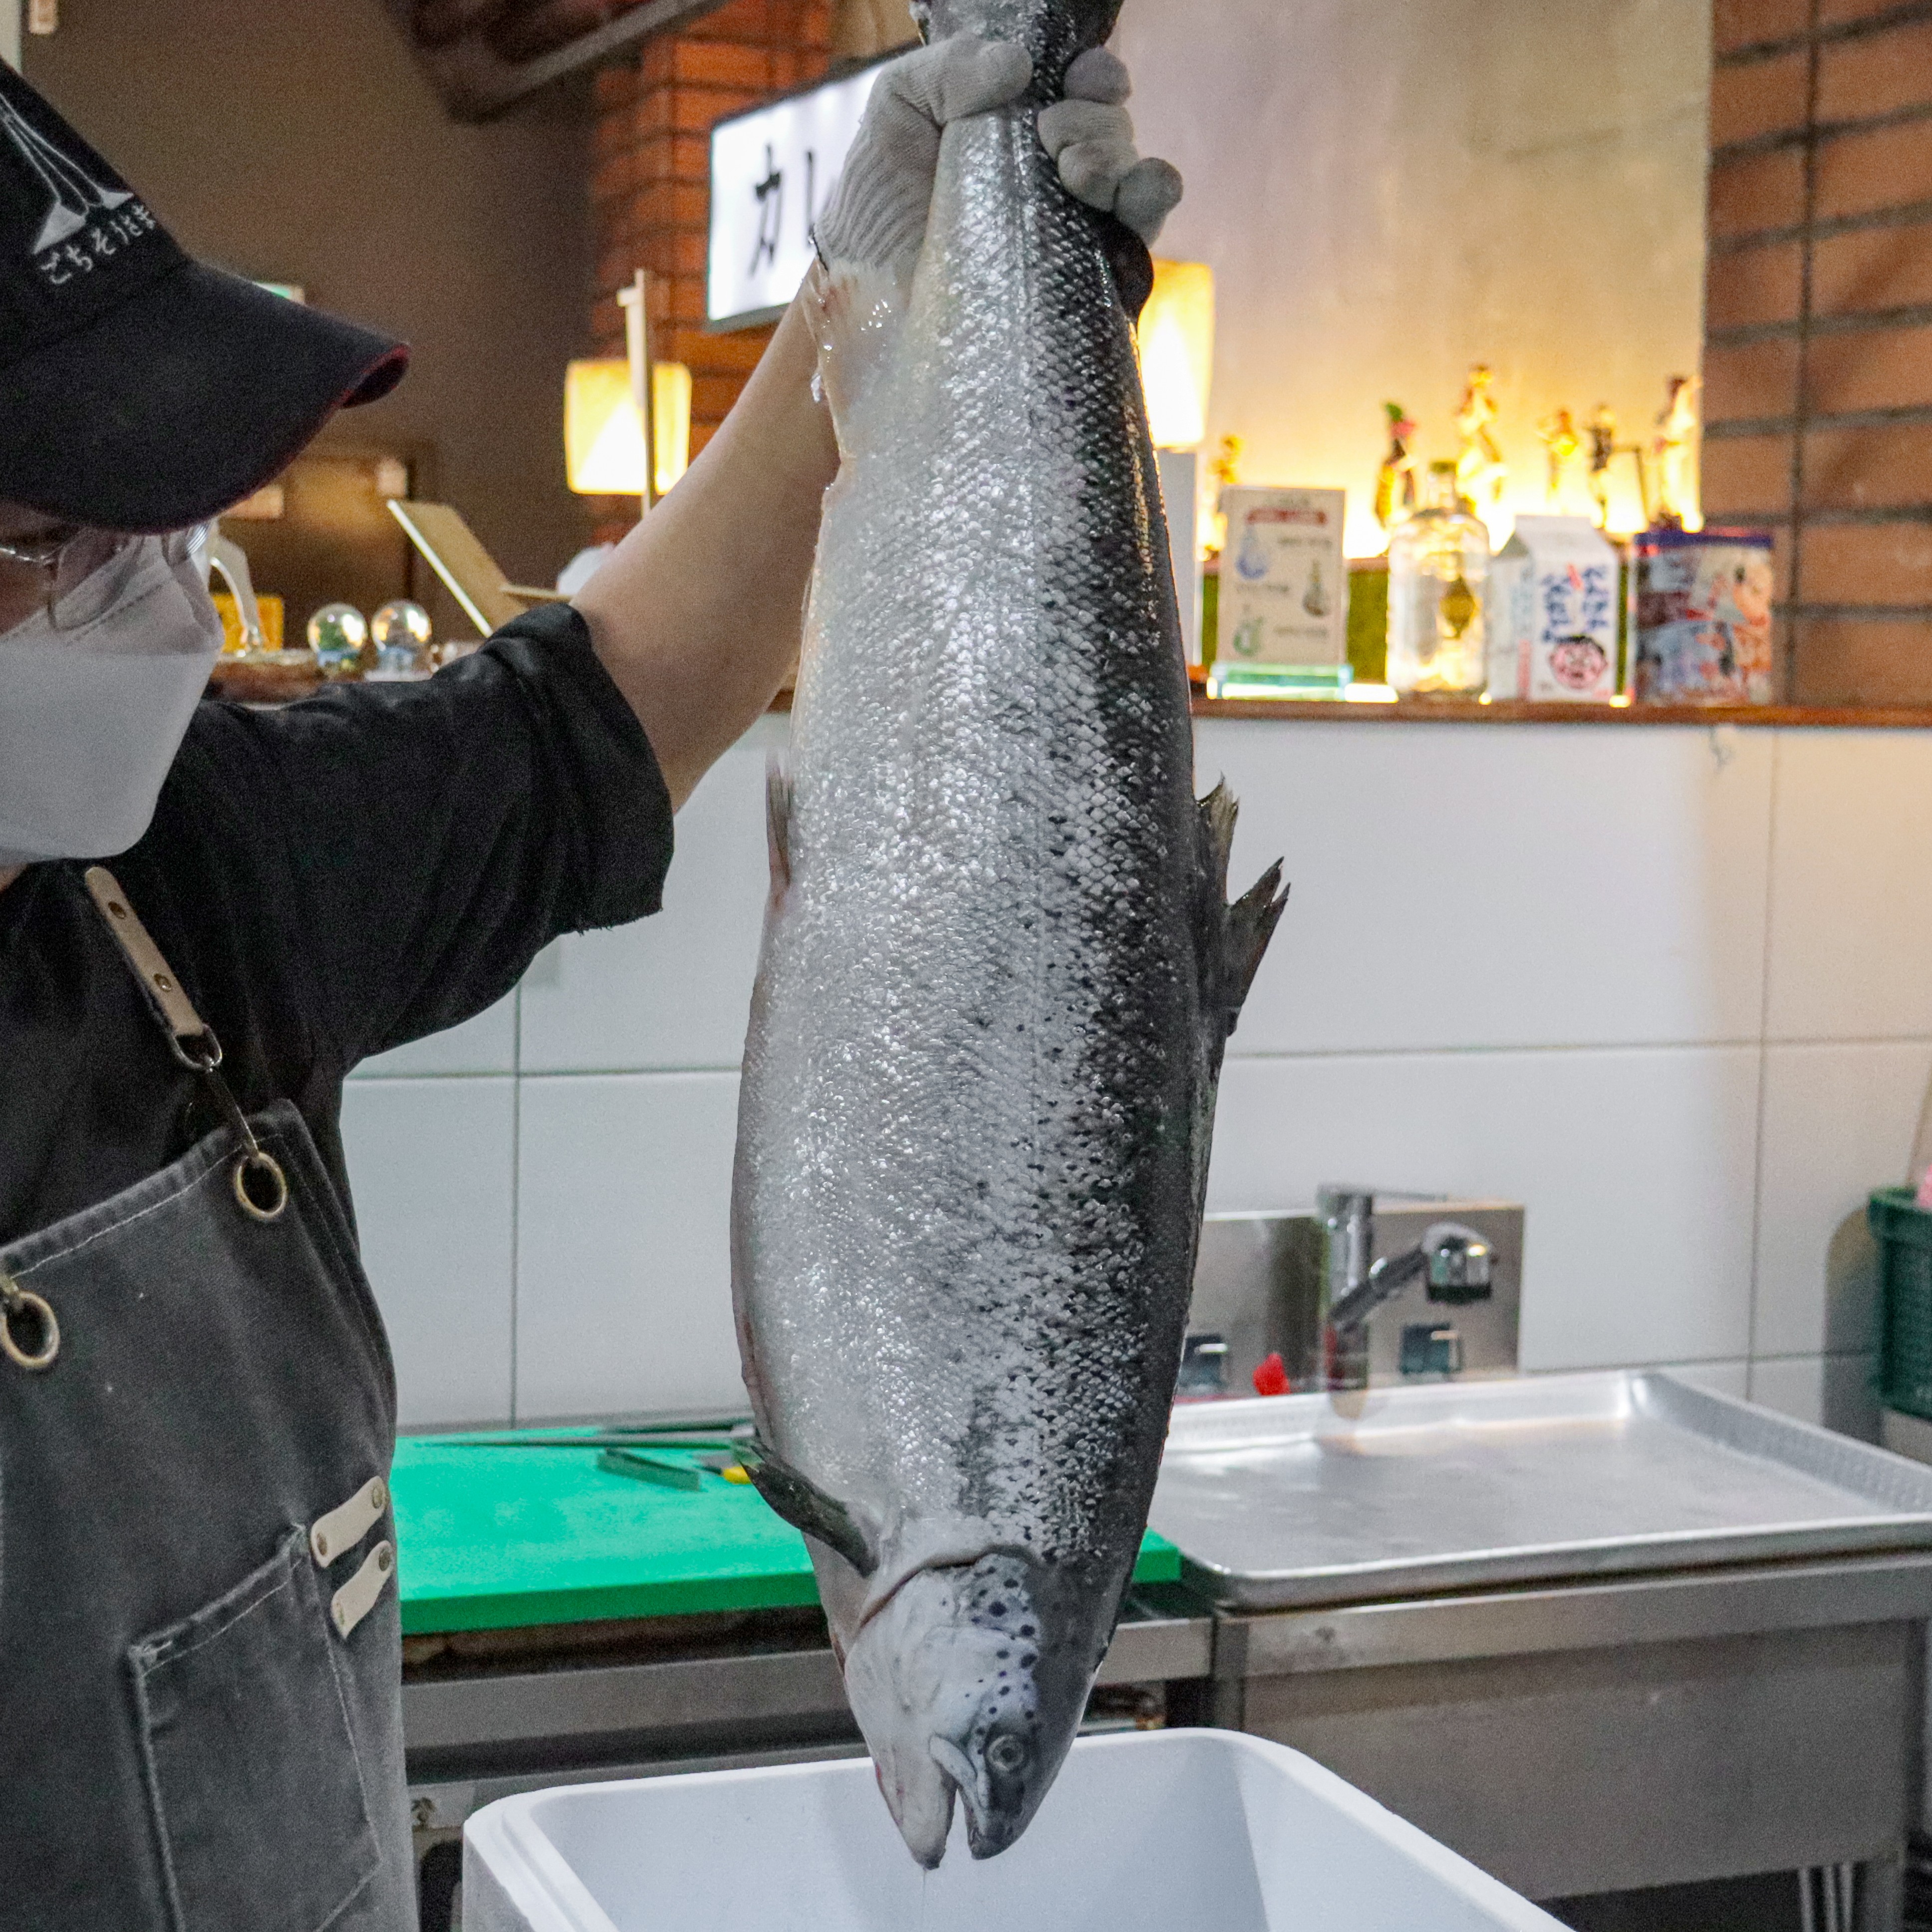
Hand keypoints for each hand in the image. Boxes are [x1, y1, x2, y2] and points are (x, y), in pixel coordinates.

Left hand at [812, 37, 1183, 273]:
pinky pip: (1144, 231)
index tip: (1076, 75)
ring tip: (1073, 171)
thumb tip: (1018, 64)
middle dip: (1092, 118)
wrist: (871, 312)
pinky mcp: (1089, 283)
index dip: (1090, 74)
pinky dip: (1152, 195)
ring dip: (1113, 155)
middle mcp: (1053, 179)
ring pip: (1131, 171)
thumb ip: (945, 70)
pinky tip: (1128, 194)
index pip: (1080, 88)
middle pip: (1109, 125)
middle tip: (1050, 135)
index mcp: (1016, 132)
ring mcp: (1075, 232)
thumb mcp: (894, 115)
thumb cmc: (873, 217)